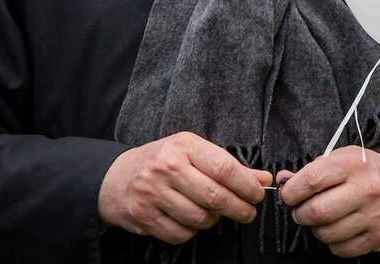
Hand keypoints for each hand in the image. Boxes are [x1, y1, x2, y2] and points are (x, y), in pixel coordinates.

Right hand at [97, 132, 271, 244]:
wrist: (116, 178)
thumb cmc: (163, 161)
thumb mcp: (193, 153)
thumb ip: (228, 166)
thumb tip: (263, 179)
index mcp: (183, 146)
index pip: (224, 168)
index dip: (246, 185)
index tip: (257, 194)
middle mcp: (166, 168)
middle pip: (214, 196)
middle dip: (238, 208)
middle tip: (247, 212)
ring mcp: (153, 193)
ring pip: (199, 218)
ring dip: (214, 220)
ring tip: (214, 212)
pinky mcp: (144, 217)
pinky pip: (181, 233)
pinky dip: (192, 231)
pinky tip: (190, 219)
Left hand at [276, 147, 379, 257]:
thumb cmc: (364, 171)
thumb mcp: (340, 159)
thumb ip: (311, 170)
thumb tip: (284, 180)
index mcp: (354, 164)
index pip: (312, 179)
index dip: (292, 191)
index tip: (288, 195)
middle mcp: (367, 189)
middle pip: (317, 211)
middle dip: (299, 213)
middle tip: (300, 210)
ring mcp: (374, 215)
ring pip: (326, 233)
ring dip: (316, 229)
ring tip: (322, 218)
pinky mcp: (378, 236)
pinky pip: (340, 249)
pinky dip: (332, 242)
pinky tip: (338, 227)